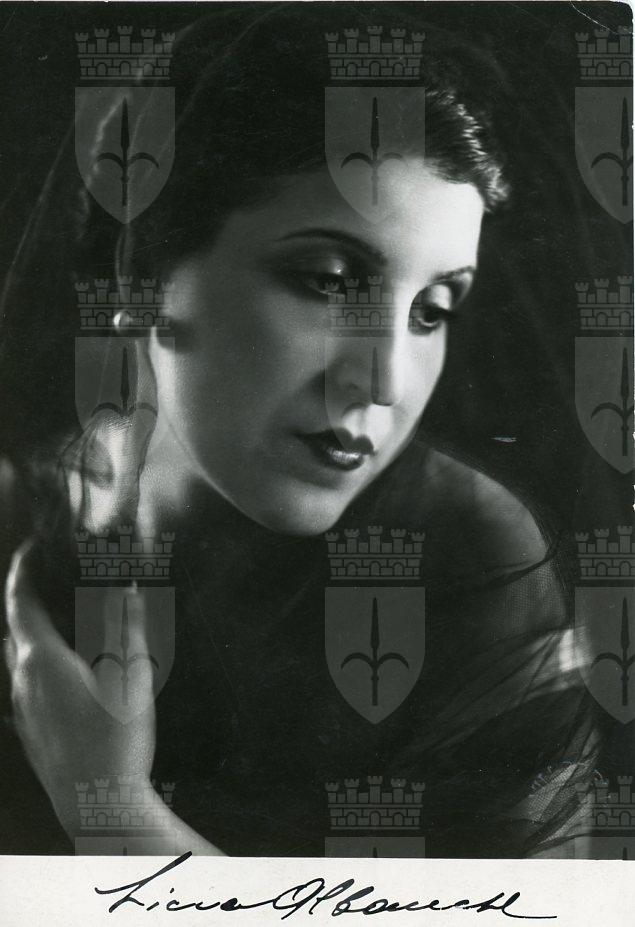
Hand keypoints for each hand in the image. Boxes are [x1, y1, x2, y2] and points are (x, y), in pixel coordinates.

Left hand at [4, 540, 155, 839]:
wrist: (99, 807)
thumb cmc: (117, 740)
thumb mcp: (132, 674)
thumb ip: (127, 626)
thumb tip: (128, 588)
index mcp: (40, 659)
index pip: (19, 601)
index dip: (22, 570)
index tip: (31, 547)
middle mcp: (22, 681)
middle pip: (14, 627)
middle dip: (26, 598)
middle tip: (50, 577)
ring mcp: (23, 710)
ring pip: (19, 657)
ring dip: (33, 632)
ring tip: (62, 617)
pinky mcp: (32, 731)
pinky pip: (26, 683)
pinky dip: (38, 661)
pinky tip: (68, 668)